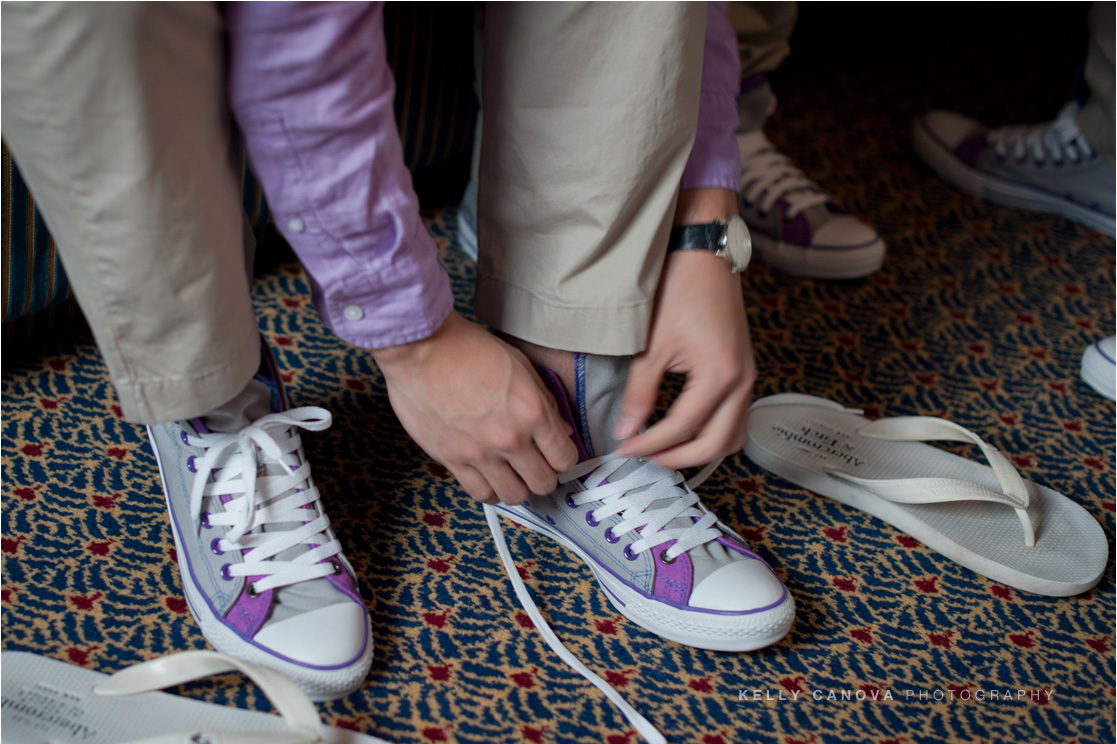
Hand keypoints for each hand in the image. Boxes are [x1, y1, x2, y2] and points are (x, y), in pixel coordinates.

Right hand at [373, 310, 578, 504]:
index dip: (564, 459)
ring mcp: (480, 453)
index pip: (565, 458)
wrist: (421, 349)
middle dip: (544, 476)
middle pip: (543, 483)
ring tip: (512, 474)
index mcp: (533, 412)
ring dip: (518, 487)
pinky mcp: (452, 459)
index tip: (557, 456)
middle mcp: (510, 438)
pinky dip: (489, 489)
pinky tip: (489, 476)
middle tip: (537, 466)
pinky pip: (480, 493)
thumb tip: (560, 430)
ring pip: (514, 496)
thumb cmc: (467, 349)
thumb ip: (545, 402)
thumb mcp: (521, 366)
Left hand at [613, 189, 756, 467]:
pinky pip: (736, 416)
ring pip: (733, 436)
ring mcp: (748, 376)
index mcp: (719, 376)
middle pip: (715, 445)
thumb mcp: (650, 345)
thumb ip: (639, 393)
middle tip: (644, 455)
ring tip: (664, 446)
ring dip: (701, 449)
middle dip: (677, 457)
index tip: (624, 449)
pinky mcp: (745, 369)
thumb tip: (628, 430)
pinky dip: (713, 430)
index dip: (649, 444)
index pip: (682, 429)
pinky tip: (685, 426)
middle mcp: (742, 381)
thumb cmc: (679, 288)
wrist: (704, 251)